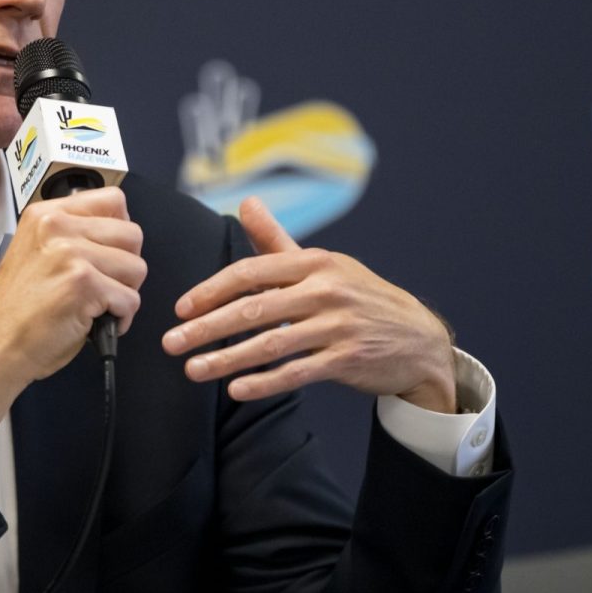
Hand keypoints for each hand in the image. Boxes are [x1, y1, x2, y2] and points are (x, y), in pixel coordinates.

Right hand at [0, 186, 144, 421]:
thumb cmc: (19, 309)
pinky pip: (131, 299)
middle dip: (127, 266)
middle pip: (132, 234)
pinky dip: (122, 318)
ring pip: (137, 267)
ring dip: (125, 293)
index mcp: (46, 214)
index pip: (113, 199)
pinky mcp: (83, 284)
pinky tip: (97, 324)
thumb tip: (118, 231)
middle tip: (105, 287)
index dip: (121, 231)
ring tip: (99, 306)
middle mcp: (57, 225)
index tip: (109, 254)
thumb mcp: (37, 251)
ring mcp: (70, 253)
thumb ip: (73, 234)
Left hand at [160, 197, 456, 411]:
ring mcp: (337, 326)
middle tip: (172, 343)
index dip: (211, 290)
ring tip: (193, 370)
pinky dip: (264, 382)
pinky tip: (236, 389)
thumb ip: (278, 240)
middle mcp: (325, 290)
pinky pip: (297, 373)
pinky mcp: (347, 360)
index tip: (181, 308)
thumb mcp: (324, 264)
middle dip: (206, 327)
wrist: (420, 339)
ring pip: (270, 344)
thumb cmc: (361, 297)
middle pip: (253, 308)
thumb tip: (246, 203)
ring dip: (226, 359)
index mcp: (314, 262)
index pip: (251, 272)